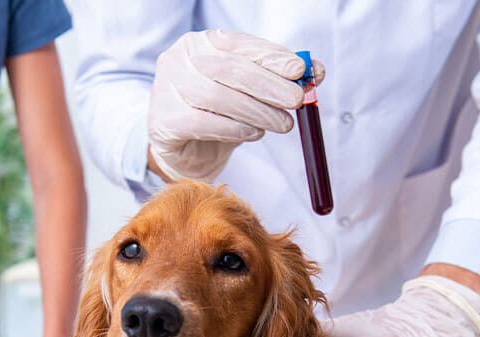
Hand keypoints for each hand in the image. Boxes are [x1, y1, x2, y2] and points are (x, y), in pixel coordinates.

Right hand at [148, 29, 323, 180]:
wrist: (183, 151)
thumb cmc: (218, 115)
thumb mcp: (249, 92)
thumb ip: (278, 78)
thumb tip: (316, 71)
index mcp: (201, 43)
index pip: (239, 44)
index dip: (272, 57)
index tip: (301, 70)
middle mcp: (179, 60)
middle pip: (230, 70)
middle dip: (270, 86)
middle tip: (297, 101)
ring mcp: (167, 89)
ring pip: (217, 97)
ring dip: (257, 111)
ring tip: (282, 124)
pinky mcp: (163, 121)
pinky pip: (202, 122)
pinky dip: (233, 128)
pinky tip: (253, 133)